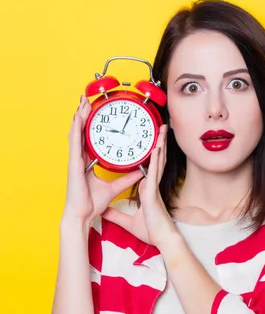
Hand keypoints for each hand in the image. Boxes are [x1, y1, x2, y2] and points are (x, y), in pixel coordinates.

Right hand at [62, 96, 143, 226]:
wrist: (83, 214)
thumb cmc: (92, 203)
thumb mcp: (114, 187)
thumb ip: (127, 177)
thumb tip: (141, 170)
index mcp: (87, 163)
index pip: (89, 139)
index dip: (91, 125)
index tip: (97, 112)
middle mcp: (79, 159)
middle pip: (82, 132)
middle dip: (84, 115)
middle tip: (88, 99)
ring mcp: (75, 160)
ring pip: (77, 133)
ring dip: (79, 116)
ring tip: (84, 101)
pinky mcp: (74, 164)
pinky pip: (75, 142)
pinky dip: (76, 128)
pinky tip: (78, 117)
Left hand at [102, 124, 177, 247]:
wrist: (161, 239)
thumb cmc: (151, 231)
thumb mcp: (128, 222)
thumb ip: (115, 215)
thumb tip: (104, 211)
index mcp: (147, 189)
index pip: (146, 168)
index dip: (147, 154)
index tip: (144, 143)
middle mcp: (151, 185)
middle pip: (154, 159)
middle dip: (156, 143)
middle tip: (158, 128)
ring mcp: (154, 186)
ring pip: (157, 160)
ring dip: (159, 144)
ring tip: (161, 129)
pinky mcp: (154, 190)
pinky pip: (154, 171)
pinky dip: (156, 158)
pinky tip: (157, 146)